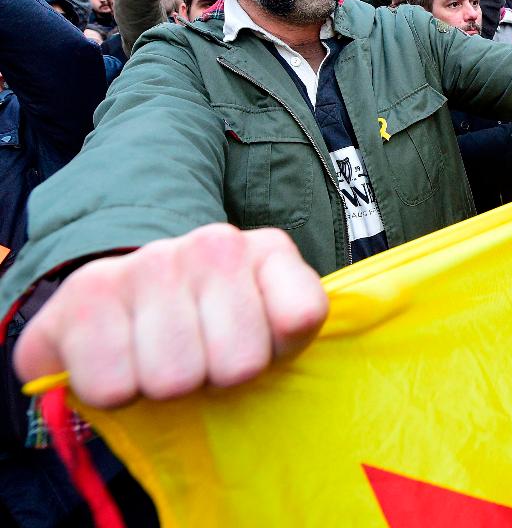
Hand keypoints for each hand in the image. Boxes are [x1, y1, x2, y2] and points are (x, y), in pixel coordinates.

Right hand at [13, 224, 327, 407]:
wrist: (117, 309)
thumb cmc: (208, 331)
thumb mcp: (270, 329)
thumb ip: (294, 323)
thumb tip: (295, 321)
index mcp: (267, 251)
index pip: (301, 317)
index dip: (277, 353)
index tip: (257, 345)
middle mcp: (213, 244)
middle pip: (239, 366)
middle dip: (215, 379)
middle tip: (198, 359)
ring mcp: (149, 261)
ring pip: (173, 380)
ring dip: (162, 387)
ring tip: (157, 359)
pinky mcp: (87, 291)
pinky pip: (112, 387)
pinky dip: (114, 392)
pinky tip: (116, 361)